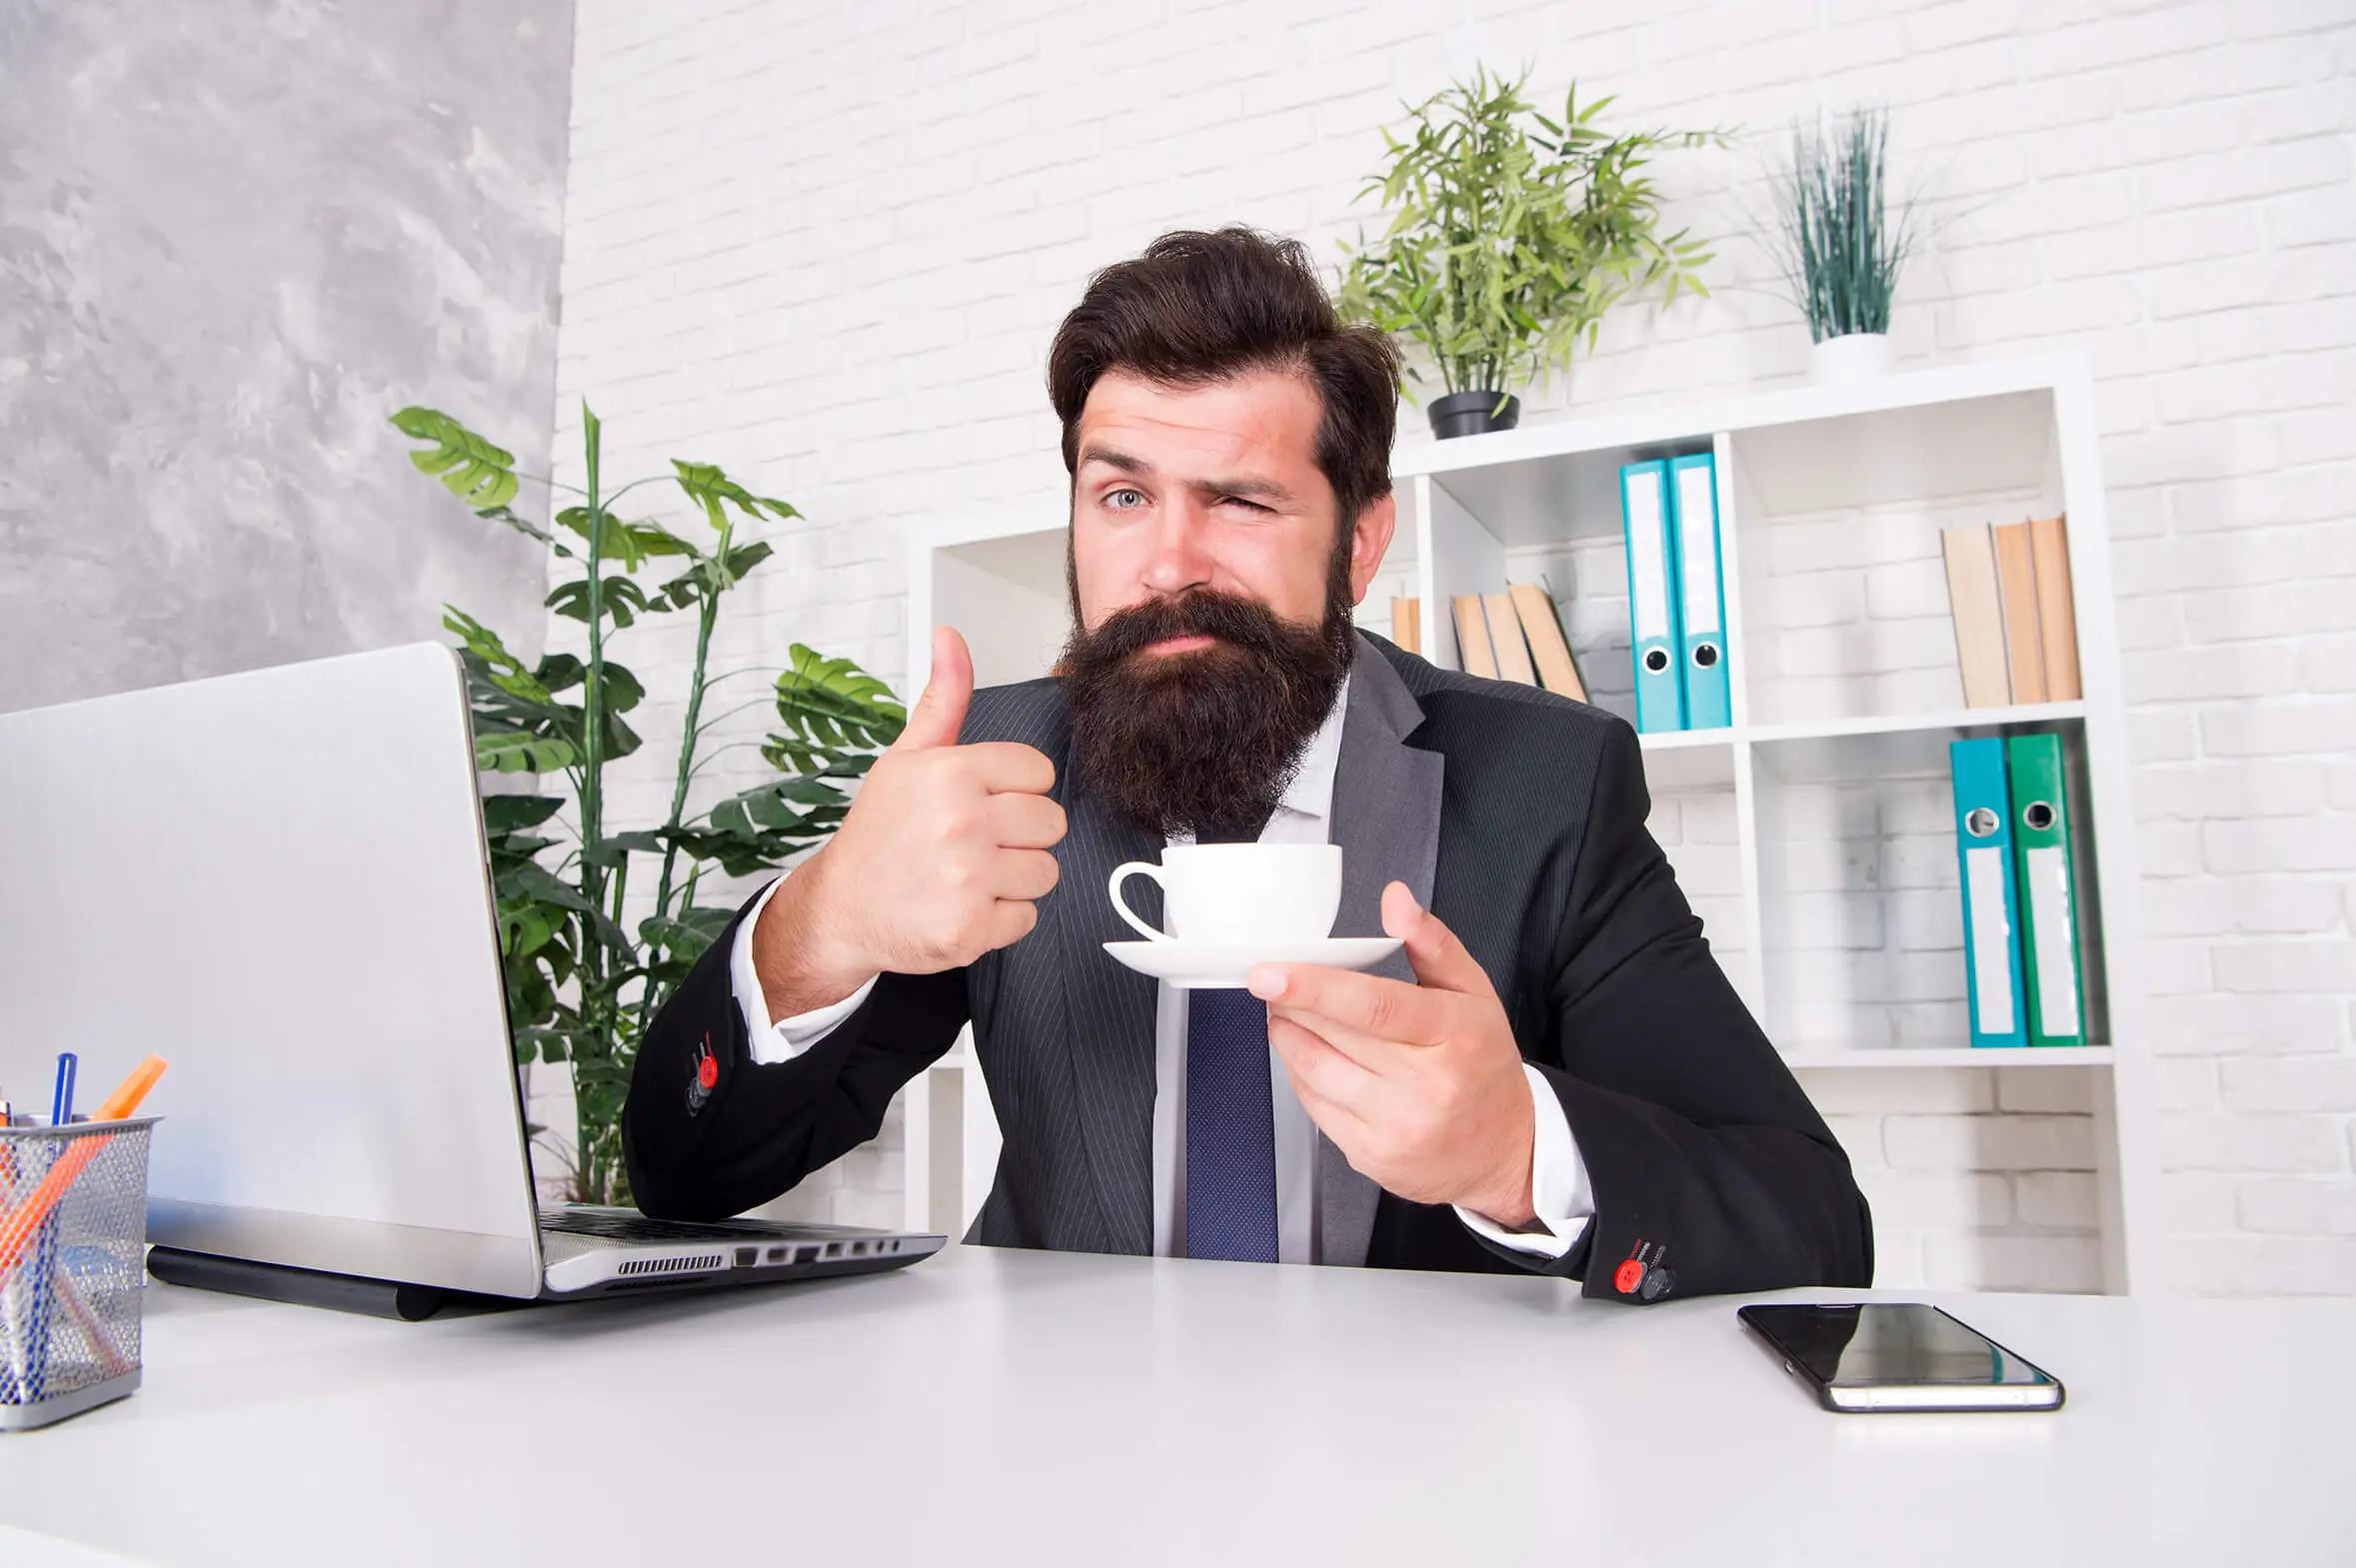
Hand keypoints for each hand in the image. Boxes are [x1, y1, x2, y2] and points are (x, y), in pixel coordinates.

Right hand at [752, 626, 1065, 1016]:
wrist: (840, 910)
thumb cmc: (879, 833)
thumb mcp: (905, 758)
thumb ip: (943, 700)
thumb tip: (950, 636)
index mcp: (952, 773)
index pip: (1039, 773)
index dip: (1017, 791)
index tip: (985, 804)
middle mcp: (962, 822)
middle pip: (1051, 823)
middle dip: (1021, 836)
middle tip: (976, 844)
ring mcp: (967, 879)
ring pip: (1046, 872)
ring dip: (1014, 879)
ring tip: (970, 876)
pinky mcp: (971, 929)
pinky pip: (1027, 918)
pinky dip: (1000, 920)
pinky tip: (964, 906)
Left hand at [1249, 883, 1536, 1227]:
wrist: (1506, 1150)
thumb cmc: (1484, 1065)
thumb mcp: (1475, 993)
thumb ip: (1431, 942)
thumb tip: (1395, 900)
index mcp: (1453, 1035)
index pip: (1374, 1006)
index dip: (1315, 987)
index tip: (1270, 973)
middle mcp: (1426, 1086)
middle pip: (1335, 1034)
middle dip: (1291, 1002)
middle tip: (1274, 980)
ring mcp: (1396, 1127)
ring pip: (1314, 1070)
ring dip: (1287, 1034)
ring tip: (1287, 1013)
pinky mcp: (1371, 1155)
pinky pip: (1314, 1106)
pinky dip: (1301, 1074)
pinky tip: (1311, 1055)